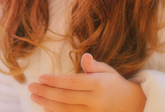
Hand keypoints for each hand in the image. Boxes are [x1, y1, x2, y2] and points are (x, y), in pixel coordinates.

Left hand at [28, 53, 146, 111]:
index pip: (72, 83)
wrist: (133, 104)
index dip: (55, 81)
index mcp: (98, 84)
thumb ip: (93, 65)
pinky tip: (46, 108)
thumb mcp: (107, 71)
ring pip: (67, 110)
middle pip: (66, 97)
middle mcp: (96, 101)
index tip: (41, 77)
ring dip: (48, 103)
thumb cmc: (114, 83)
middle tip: (31, 87)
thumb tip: (85, 56)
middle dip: (46, 92)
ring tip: (34, 96)